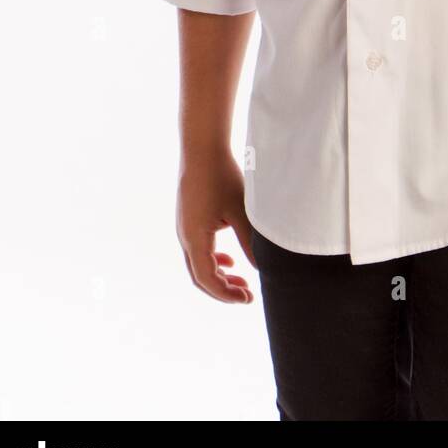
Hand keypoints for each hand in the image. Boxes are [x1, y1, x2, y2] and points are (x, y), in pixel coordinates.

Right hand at [177, 150, 257, 303]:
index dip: (227, 294)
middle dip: (223, 289)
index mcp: (194, 239)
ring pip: (198, 265)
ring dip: (219, 276)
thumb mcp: (241, 212)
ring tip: (242, 281)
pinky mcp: (189, 221)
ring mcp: (184, 229)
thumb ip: (251, 243)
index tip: (248, 298)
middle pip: (199, 277)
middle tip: (248, 294)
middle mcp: (184, 237)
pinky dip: (213, 261)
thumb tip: (263, 268)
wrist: (202, 149)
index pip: (207, 279)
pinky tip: (230, 260)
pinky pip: (198, 251)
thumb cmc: (222, 177)